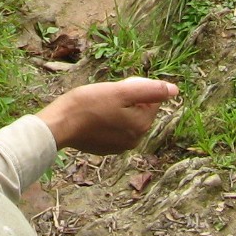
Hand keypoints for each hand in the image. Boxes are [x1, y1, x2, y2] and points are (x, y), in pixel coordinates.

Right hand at [37, 78, 178, 153]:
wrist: (60, 125)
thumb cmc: (88, 104)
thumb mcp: (119, 91)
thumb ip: (149, 90)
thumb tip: (175, 90)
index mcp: (141, 125)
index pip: (151, 100)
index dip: (135, 88)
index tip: (117, 87)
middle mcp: (135, 140)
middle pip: (138, 111)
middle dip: (126, 100)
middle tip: (105, 94)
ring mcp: (119, 146)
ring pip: (125, 120)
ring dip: (116, 110)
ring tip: (97, 104)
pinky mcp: (105, 149)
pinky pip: (113, 130)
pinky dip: (107, 121)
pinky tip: (92, 116)